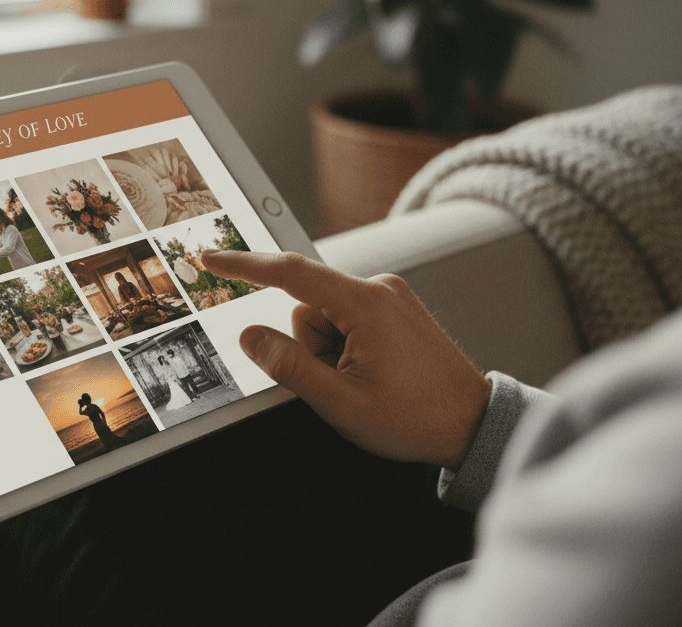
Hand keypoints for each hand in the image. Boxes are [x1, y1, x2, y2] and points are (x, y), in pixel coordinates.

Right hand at [202, 251, 490, 470]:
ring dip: (329, 352)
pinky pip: (346, 320)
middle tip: (342, 385)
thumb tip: (250, 335)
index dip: (242, 266)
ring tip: (365, 382)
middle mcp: (379, 288)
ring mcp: (390, 296)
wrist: (473, 424)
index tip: (208, 257)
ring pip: (325, 318)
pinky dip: (345, 347)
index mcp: (366, 304)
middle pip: (307, 307)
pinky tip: (374, 374)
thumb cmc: (417, 418)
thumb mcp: (341, 403)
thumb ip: (289, 366)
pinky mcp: (394, 308)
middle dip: (310, 348)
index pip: (289, 273)